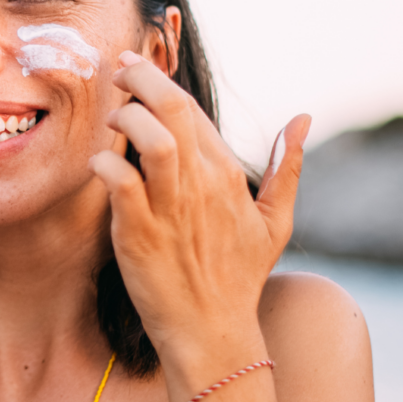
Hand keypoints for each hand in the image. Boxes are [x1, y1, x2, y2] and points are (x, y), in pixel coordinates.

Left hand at [89, 51, 310, 365]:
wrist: (213, 333)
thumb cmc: (238, 277)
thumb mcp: (275, 222)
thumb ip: (286, 168)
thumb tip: (304, 119)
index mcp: (227, 175)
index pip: (192, 109)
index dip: (161, 82)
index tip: (136, 68)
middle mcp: (201, 185)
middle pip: (172, 109)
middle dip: (141, 78)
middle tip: (118, 69)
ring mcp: (171, 208)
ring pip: (153, 139)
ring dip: (127, 116)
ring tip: (112, 116)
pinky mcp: (140, 233)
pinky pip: (122, 183)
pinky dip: (106, 164)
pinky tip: (99, 162)